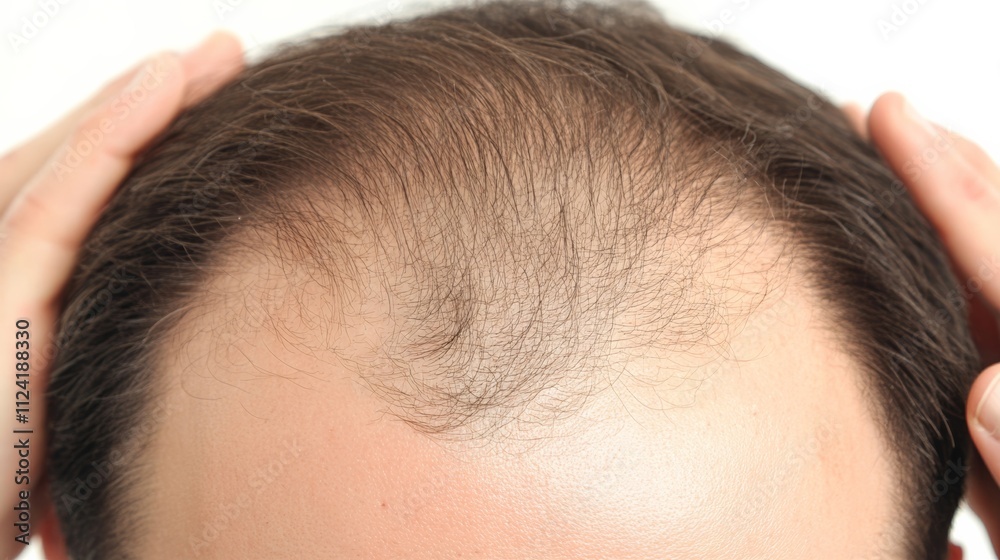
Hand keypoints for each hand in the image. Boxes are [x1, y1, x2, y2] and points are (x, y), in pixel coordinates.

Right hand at [0, 31, 242, 558]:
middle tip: (223, 61)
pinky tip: (161, 83)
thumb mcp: (106, 408)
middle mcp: (15, 283)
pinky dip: (109, 136)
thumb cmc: (39, 485)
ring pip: (73, 168)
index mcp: (43, 306)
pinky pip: (57, 202)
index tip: (219, 111)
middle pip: (86, 172)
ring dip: (143, 101)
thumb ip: (140, 353)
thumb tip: (233, 340)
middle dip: (154, 110)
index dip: (150, 150)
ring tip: (211, 55)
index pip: (96, 204)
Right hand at [855, 92, 999, 558]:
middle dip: (946, 174)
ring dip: (936, 214)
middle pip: (999, 252)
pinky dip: (932, 280)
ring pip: (978, 285)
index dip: (951, 191)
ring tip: (893, 158)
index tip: (893, 123)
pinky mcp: (995, 426)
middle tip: (885, 114)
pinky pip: (965, 333)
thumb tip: (993, 383)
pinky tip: (902, 258)